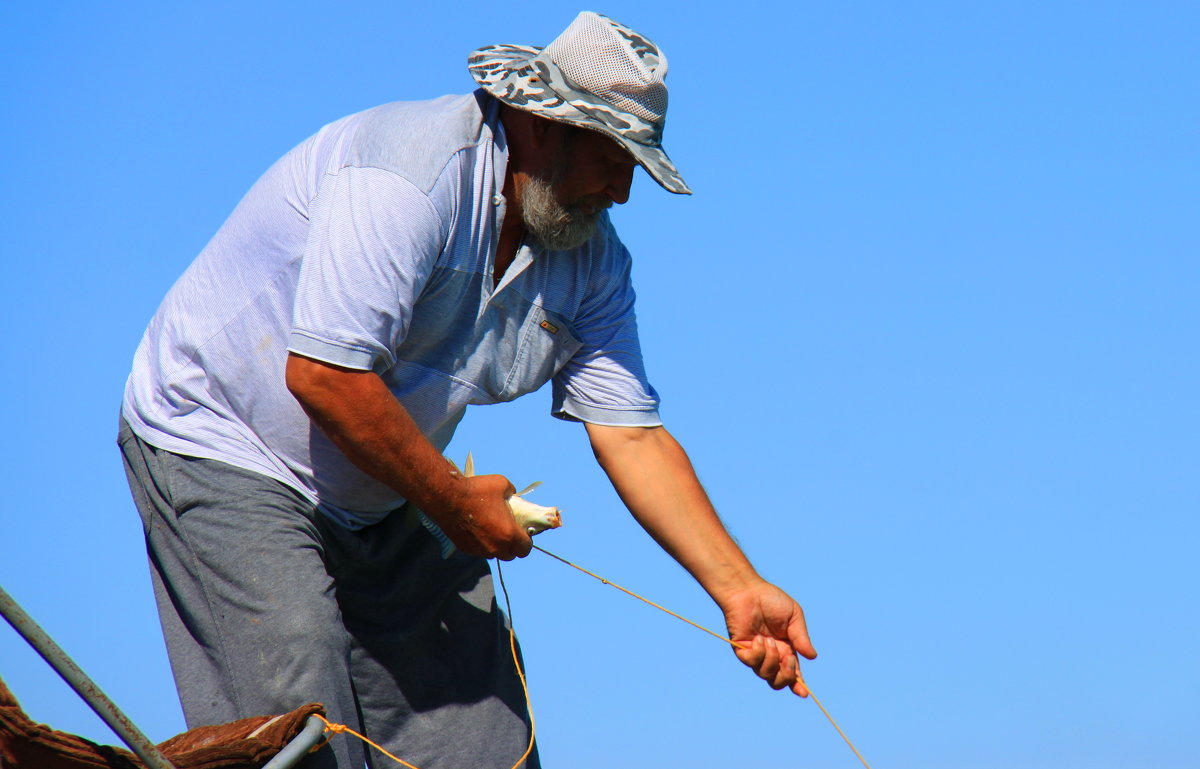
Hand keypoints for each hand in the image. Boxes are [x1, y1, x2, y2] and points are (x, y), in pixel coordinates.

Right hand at [434, 474, 532, 559]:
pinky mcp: (465, 548)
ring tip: (491, 530)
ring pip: (494, 554)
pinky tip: (476, 529)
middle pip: (510, 555)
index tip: (521, 532)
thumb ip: (512, 492)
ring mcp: (479, 550)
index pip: (525, 549)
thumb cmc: (477, 491)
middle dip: (511, 546)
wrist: (447, 498)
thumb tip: (512, 494)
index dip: (525, 541)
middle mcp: (495, 547)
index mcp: (509, 534)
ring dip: (496, 546)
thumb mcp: (502, 484)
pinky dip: (481, 543)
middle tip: (507, 531)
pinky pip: (478, 550)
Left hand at [721, 581, 816, 696]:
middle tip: (788, 658)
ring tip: (768, 639)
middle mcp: (771, 655)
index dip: (798, 686)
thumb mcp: (794, 617)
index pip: (792, 674)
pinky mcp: (741, 650)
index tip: (803, 693)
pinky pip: (750, 663)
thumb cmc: (771, 600)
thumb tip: (812, 657)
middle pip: (778, 681)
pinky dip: (757, 654)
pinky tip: (758, 639)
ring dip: (771, 659)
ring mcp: (755, 654)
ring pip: (765, 674)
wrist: (749, 591)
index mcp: (786, 649)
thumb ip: (801, 638)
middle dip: (786, 675)